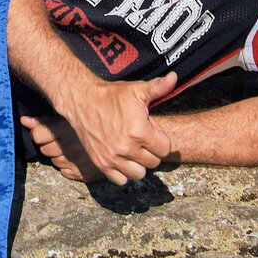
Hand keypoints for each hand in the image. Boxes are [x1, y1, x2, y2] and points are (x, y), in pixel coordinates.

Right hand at [19, 70, 178, 182]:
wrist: (82, 101)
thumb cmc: (111, 95)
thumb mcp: (137, 90)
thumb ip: (159, 87)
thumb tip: (174, 77)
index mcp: (140, 132)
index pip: (166, 148)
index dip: (160, 137)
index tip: (149, 128)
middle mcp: (127, 148)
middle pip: (154, 162)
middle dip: (150, 150)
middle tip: (139, 136)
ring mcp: (113, 158)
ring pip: (139, 174)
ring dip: (139, 164)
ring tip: (132, 149)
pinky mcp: (102, 164)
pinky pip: (121, 180)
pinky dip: (123, 173)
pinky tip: (121, 158)